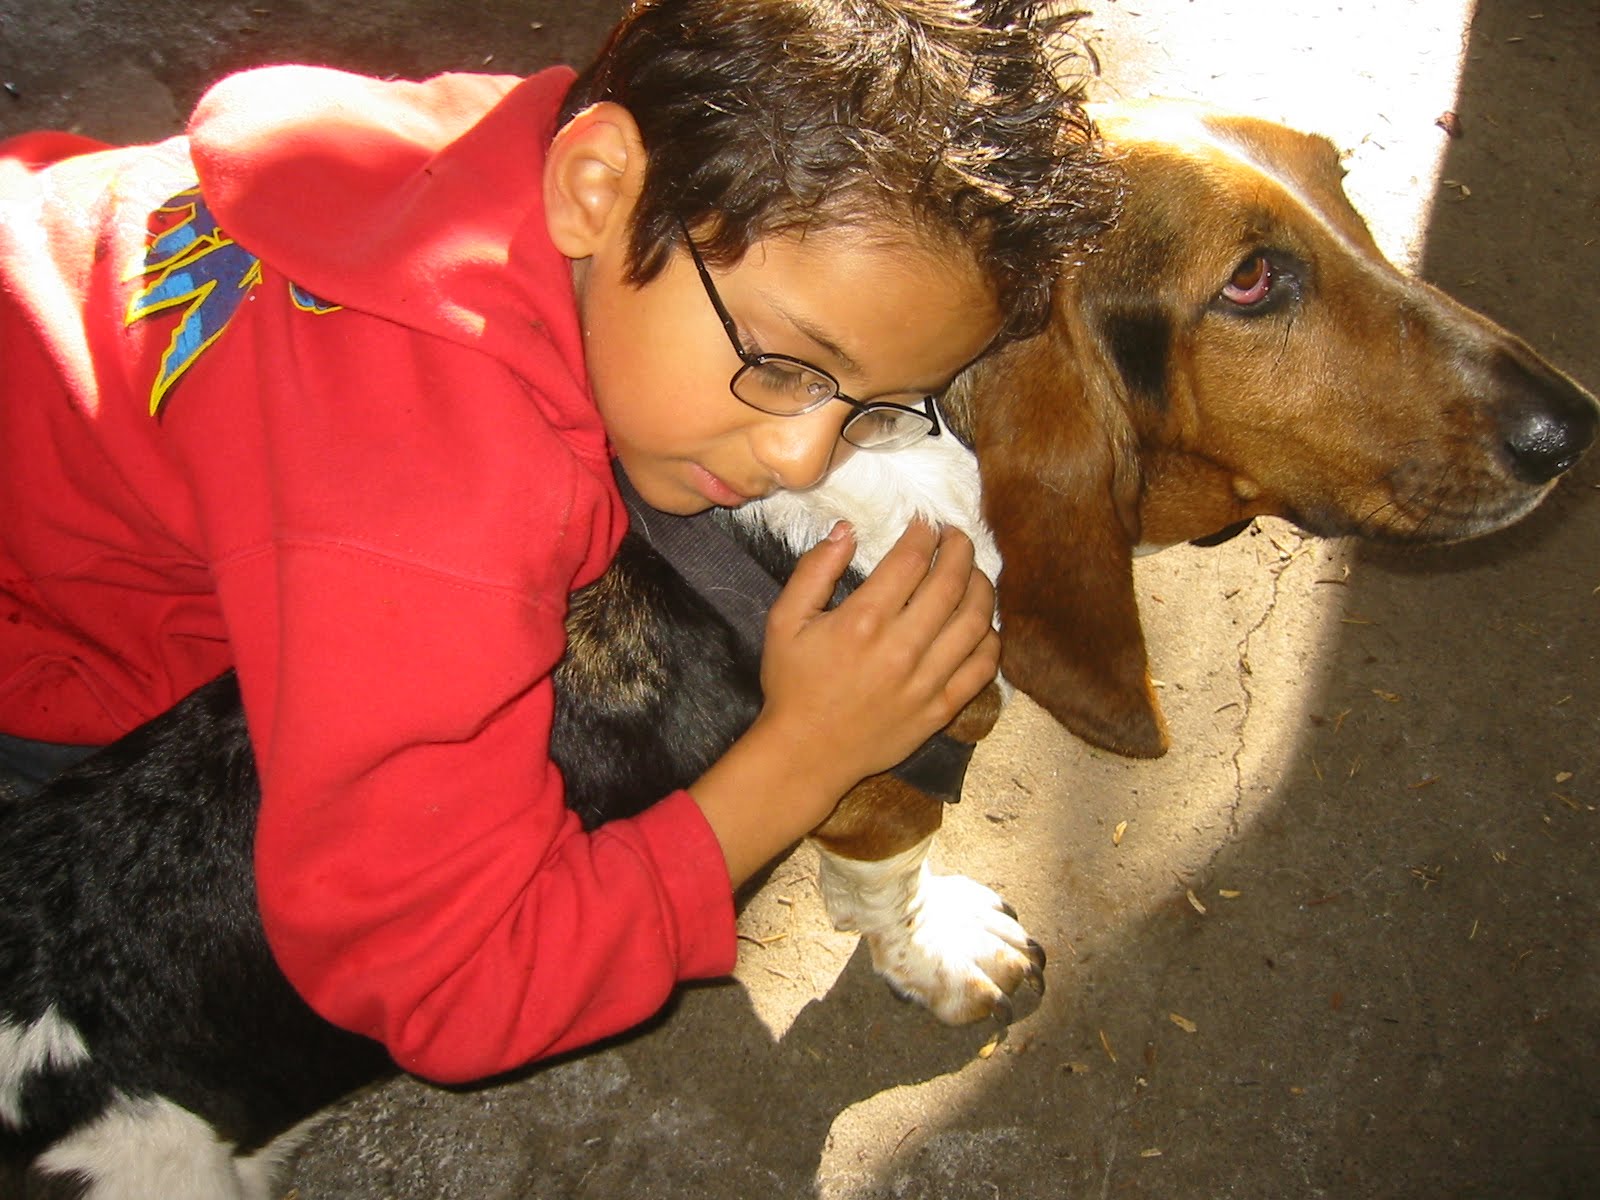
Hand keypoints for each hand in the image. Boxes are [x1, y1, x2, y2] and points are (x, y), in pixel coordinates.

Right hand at [688, 519, 997, 886]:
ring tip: (974, 573)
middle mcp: (901, 648)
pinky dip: (989, 640)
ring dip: (981, 588)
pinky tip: (981, 624)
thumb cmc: (792, 684)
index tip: (927, 523)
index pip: (912, 561)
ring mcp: (925, 681)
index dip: (925, 534)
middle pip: (951, 584)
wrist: (805, 754)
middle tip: (956, 537)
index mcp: (863, 621)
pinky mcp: (939, 709)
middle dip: (960, 549)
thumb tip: (847, 530)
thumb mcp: (784, 621)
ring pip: (974, 622)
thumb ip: (814, 570)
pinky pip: (981, 668)